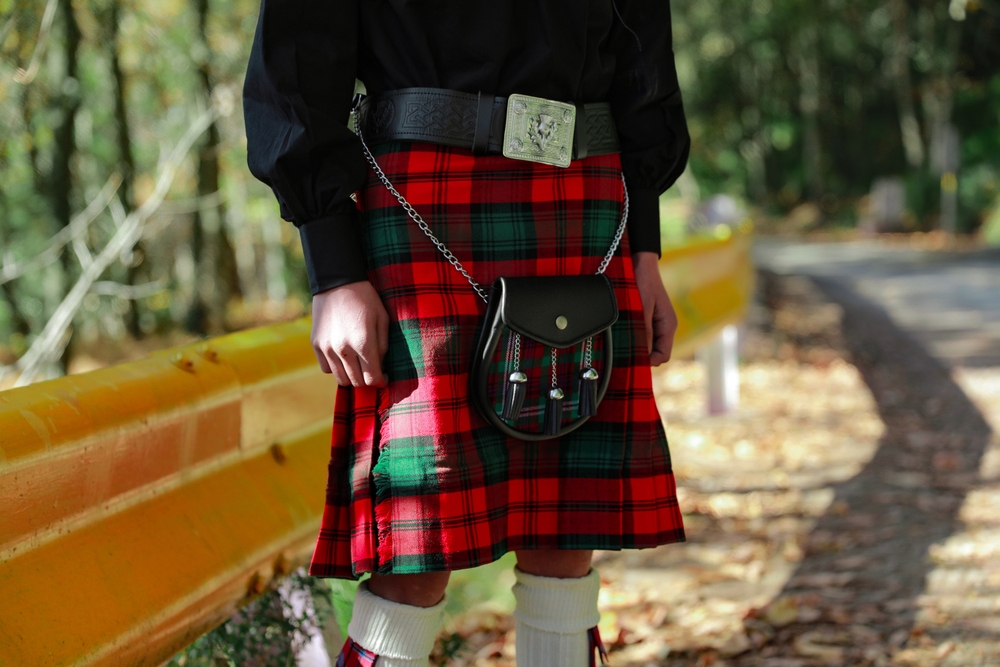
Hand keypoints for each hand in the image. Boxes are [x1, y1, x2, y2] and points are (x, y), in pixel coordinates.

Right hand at [311, 281, 389, 387]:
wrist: (337, 282)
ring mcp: (327, 347)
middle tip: (372, 370)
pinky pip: (326, 368)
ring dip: (351, 375)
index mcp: (363, 342)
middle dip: (367, 380)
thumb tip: (380, 368)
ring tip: (358, 363)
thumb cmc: (365, 299)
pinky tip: (343, 357)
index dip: (381, 381)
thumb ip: (382, 347)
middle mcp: (343, 348)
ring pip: (340, 378)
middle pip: (356, 382)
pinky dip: (335, 368)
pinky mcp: (316, 344)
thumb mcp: (382, 319)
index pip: (372, 378)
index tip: (384, 377)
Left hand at [632, 251, 677, 365]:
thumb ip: (644, 331)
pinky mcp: (648, 319)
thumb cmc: (642, 281)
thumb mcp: (642, 307)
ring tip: (622, 342)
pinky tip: (623, 334)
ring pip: (649, 346)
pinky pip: (643, 336)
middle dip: (643, 356)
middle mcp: (665, 327)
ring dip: (637, 346)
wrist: (640, 262)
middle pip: (657, 354)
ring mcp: (657, 324)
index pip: (664, 356)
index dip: (649, 361)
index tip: (632, 358)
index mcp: (669, 325)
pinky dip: (635, 338)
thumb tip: (644, 355)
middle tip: (623, 352)